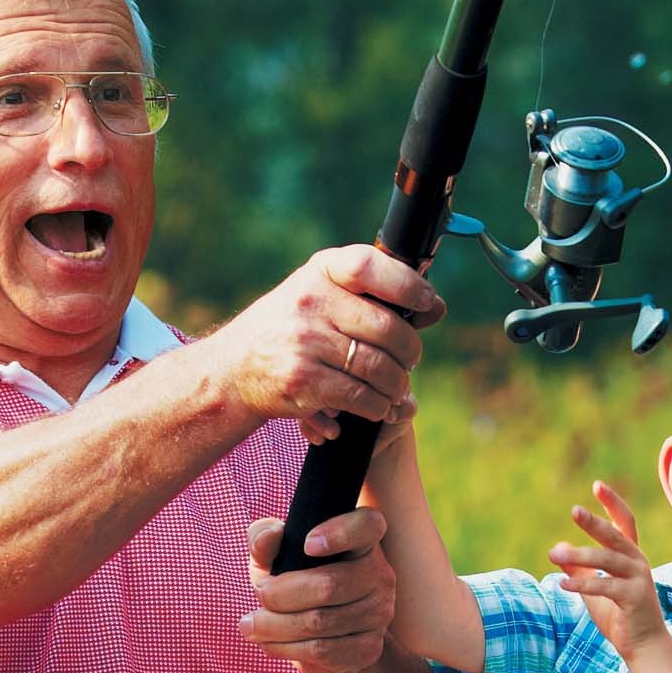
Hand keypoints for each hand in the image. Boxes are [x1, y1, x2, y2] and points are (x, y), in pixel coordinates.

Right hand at [202, 245, 443, 435]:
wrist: (234, 369)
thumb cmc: (292, 328)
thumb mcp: (324, 296)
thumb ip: (375, 297)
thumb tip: (437, 308)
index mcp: (321, 272)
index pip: (369, 266)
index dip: (408, 285)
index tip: (428, 303)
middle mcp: (311, 302)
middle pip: (387, 328)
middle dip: (410, 351)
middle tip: (409, 361)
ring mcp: (305, 342)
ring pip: (379, 368)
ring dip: (397, 384)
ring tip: (396, 388)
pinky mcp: (304, 380)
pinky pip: (361, 397)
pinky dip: (378, 406)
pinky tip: (377, 406)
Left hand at [245, 504, 397, 672]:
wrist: (319, 634)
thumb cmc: (295, 582)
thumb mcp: (276, 556)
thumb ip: (264, 538)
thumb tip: (270, 535)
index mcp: (363, 540)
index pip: (367, 526)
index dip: (340, 533)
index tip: (307, 545)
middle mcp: (379, 575)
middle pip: (329, 586)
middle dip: (280, 594)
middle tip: (258, 594)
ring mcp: (379, 614)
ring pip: (320, 623)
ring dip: (275, 625)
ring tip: (251, 625)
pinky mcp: (369, 648)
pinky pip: (322, 651)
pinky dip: (286, 648)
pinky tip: (268, 643)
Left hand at [550, 482, 668, 657]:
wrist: (643, 646)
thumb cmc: (619, 616)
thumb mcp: (593, 590)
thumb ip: (578, 569)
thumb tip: (557, 548)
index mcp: (630, 556)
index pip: (624, 523)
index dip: (612, 503)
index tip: (597, 485)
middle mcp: (638, 562)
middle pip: (615, 536)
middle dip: (595, 522)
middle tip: (574, 510)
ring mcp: (639, 579)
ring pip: (607, 560)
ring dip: (579, 557)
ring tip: (554, 555)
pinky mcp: (635, 597)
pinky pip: (606, 586)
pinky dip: (583, 584)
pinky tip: (561, 584)